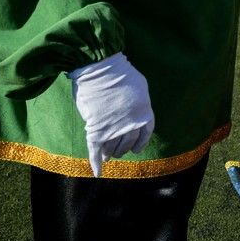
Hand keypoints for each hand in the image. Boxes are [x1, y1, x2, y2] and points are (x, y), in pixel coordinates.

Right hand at [68, 53, 155, 176]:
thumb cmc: (120, 72)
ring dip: (109, 153)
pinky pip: (95, 150)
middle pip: (127, 142)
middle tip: (116, 151)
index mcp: (144, 111)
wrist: (99, 67)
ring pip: (111, 147)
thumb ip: (139, 101)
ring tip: (107, 156)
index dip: (140, 143)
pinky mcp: (95, 128)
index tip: (136, 149)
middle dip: (122, 148)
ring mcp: (112, 127)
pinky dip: (96, 163)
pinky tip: (98, 173)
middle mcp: (130, 123)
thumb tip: (136, 110)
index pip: (144, 133)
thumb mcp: (140, 86)